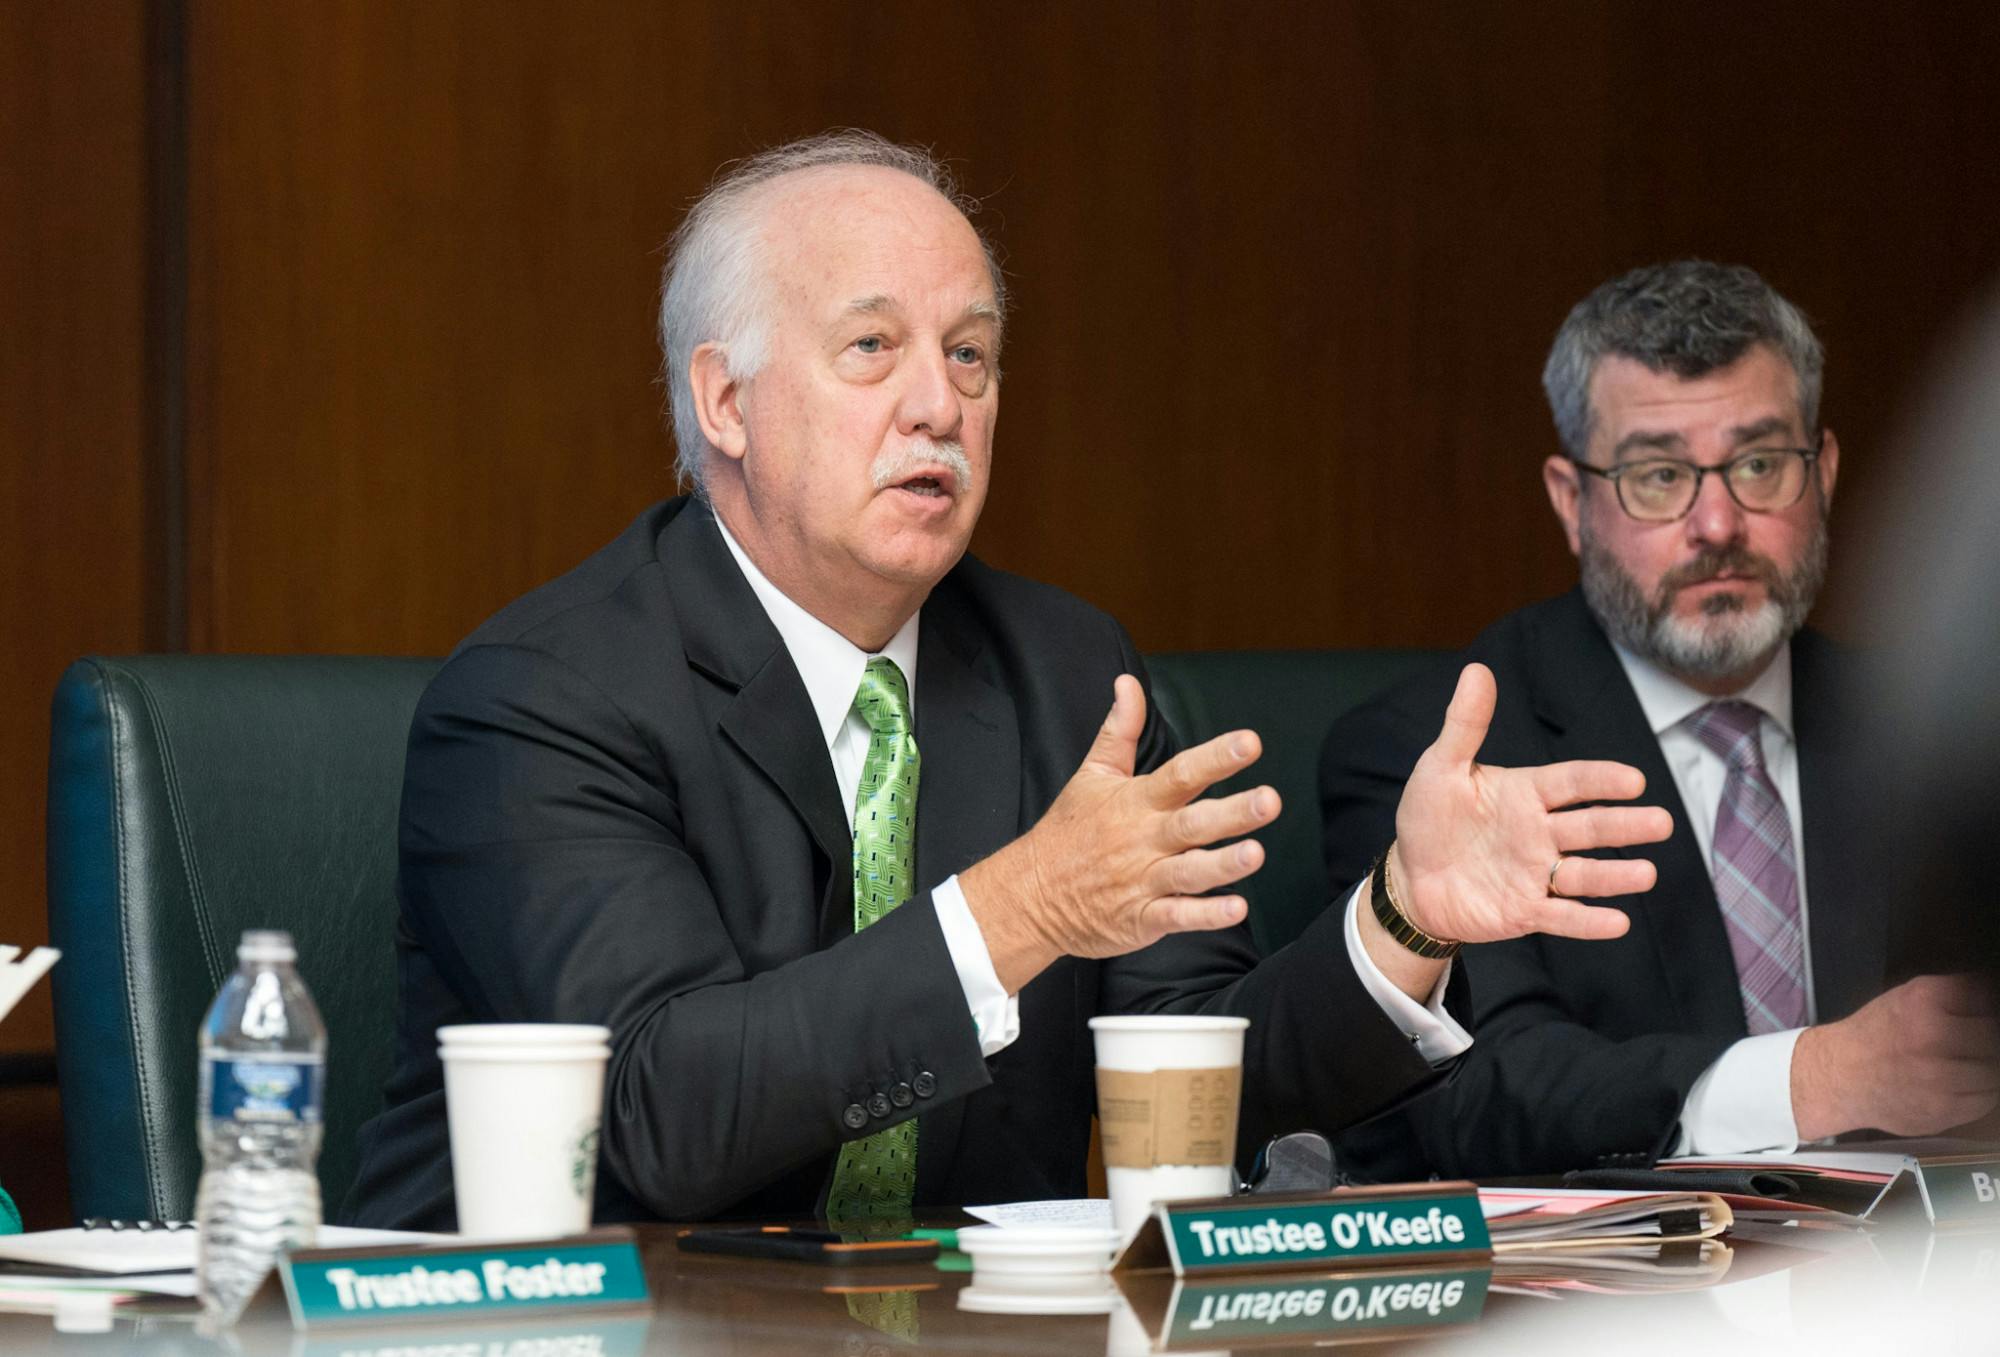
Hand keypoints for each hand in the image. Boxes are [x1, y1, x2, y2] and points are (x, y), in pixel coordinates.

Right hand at [960, 675, 1275, 991]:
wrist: (1031, 894)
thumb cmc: (1069, 831)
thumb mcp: (1092, 774)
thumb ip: (1119, 730)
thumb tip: (1127, 683)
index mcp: (1136, 802)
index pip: (1181, 773)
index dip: (1216, 757)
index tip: (1250, 743)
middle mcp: (1144, 839)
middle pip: (1193, 823)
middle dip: (1233, 812)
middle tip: (1270, 800)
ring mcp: (1143, 880)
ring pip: (1189, 872)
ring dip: (1223, 864)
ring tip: (1255, 854)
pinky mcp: (1142, 918)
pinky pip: (1177, 917)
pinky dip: (1206, 915)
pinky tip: (1236, 908)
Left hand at [1390, 663, 1671, 945]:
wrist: (1410, 878)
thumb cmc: (1428, 818)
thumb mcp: (1440, 768)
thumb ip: (1465, 725)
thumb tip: (1477, 670)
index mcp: (1525, 794)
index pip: (1572, 782)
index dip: (1600, 781)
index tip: (1633, 780)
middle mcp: (1539, 833)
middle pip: (1590, 827)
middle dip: (1625, 826)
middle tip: (1661, 823)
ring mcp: (1535, 873)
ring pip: (1584, 874)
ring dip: (1615, 876)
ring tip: (1646, 875)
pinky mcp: (1525, 911)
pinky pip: (1562, 916)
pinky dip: (1588, 922)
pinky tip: (1618, 922)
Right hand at [1791, 974, 1999, 1139]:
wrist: (1837, 1077)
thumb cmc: (1874, 1034)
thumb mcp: (1907, 997)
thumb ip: (1953, 995)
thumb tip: (1993, 1002)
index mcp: (1923, 1001)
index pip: (1985, 1000)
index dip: (1984, 1010)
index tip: (1977, 1018)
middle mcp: (1931, 1037)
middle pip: (1992, 1036)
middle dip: (1986, 1039)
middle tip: (1972, 1043)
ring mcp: (1938, 1077)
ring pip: (1993, 1071)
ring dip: (1985, 1067)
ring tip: (1965, 1064)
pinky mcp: (1943, 1111)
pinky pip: (1986, 1100)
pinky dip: (1980, 1092)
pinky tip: (1961, 1085)